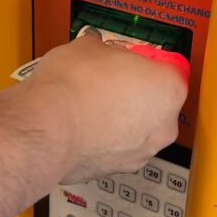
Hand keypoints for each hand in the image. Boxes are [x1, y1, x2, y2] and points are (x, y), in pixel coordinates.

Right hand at [25, 34, 188, 183]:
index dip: (146, 63)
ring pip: (138, 130)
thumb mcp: (88, 47)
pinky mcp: (116, 170)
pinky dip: (104, 141)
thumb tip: (95, 48)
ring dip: (121, 120)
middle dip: (135, 93)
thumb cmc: (72, 88)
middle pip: (157, 103)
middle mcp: (163, 125)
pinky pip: (116, 149)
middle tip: (109, 81)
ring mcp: (141, 152)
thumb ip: (102, 48)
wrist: (46, 128)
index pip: (170, 70)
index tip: (131, 60)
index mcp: (169, 88)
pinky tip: (83, 126)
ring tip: (91, 105)